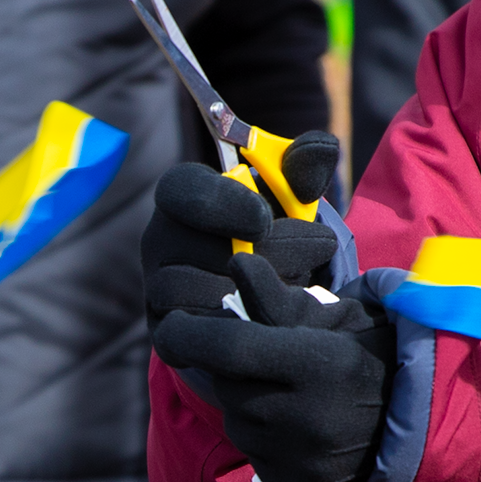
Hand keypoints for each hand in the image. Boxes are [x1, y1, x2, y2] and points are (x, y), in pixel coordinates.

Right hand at [142, 159, 338, 333]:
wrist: (267, 293)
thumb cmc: (273, 232)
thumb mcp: (291, 198)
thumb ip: (304, 170)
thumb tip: (320, 147)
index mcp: (181, 197)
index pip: (179, 190)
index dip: (221, 203)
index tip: (264, 218)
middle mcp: (160, 242)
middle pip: (198, 247)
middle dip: (267, 250)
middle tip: (319, 247)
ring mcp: (160, 291)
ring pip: (202, 293)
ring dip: (261, 289)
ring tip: (302, 283)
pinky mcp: (170, 334)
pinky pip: (203, 334)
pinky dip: (249, 325)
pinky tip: (282, 316)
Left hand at [153, 253, 395, 481]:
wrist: (425, 425)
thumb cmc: (374, 354)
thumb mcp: (338, 316)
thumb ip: (279, 299)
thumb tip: (236, 265)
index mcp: (323, 365)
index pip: (229, 347)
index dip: (189, 333)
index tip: (170, 325)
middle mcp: (310, 421)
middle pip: (228, 387)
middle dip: (230, 368)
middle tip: (257, 357)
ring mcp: (305, 464)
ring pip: (238, 424)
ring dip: (248, 404)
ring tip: (288, 392)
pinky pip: (255, 459)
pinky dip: (264, 440)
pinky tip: (297, 425)